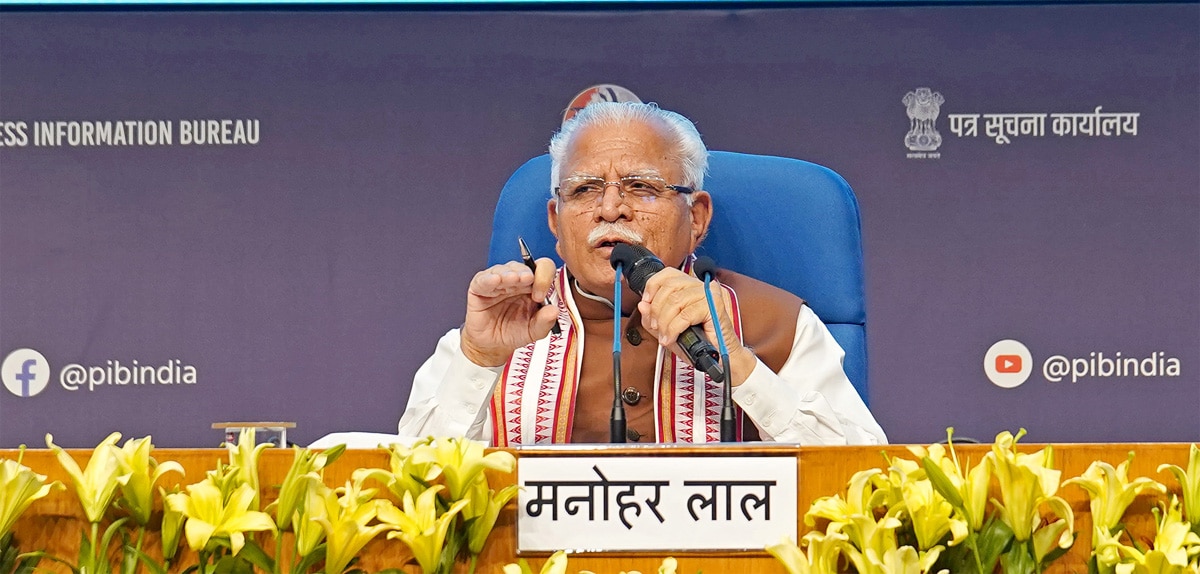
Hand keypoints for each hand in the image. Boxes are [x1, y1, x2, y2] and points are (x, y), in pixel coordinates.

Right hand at [460, 258, 558, 366]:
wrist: (493, 345)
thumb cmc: (513, 333)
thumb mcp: (533, 331)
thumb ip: (545, 321)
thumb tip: (555, 310)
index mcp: (533, 287)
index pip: (542, 271)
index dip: (544, 277)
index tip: (541, 295)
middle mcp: (516, 282)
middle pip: (523, 267)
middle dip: (526, 273)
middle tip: (529, 280)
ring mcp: (497, 283)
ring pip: (503, 270)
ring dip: (509, 273)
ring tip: (513, 279)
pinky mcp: (479, 288)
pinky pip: (482, 279)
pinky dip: (488, 278)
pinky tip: (495, 280)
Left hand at [637, 268, 756, 384]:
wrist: (721, 357)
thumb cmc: (699, 342)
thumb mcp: (669, 328)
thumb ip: (654, 316)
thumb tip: (642, 304)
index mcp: (691, 286)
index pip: (668, 273)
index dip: (653, 286)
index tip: (646, 303)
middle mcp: (701, 285)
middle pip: (669, 286)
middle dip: (656, 309)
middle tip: (656, 326)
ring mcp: (709, 294)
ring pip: (675, 302)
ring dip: (665, 322)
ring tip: (665, 336)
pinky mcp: (714, 305)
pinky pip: (685, 315)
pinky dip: (674, 329)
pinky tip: (672, 338)